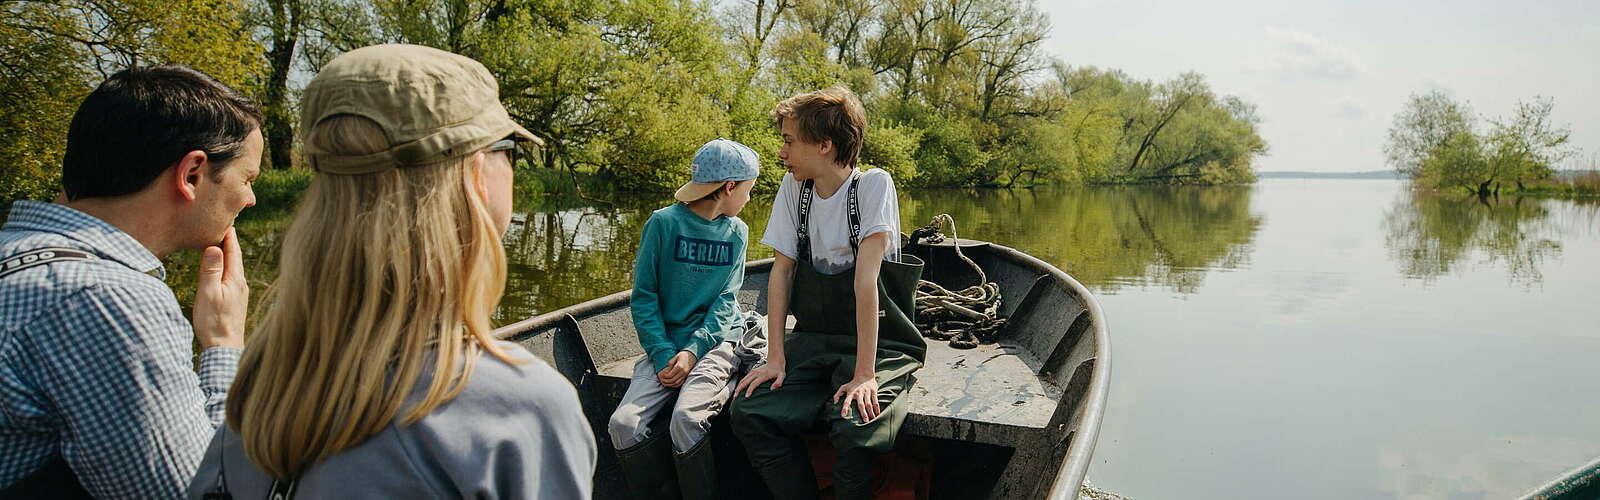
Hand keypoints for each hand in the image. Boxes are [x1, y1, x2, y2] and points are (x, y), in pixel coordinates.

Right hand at [193, 227, 247, 349]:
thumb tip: (214, 247)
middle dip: (229, 241)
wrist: (224, 348)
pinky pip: (231, 276)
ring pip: (234, 267)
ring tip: (221, 242)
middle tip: (224, 224)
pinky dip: (226, 266)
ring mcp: (239, 292)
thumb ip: (211, 270)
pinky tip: (221, 269)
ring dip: (227, 253)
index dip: (228, 235)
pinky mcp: (235, 301)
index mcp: (235, 279)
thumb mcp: (208, 293)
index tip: (225, 219)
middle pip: (235, 257)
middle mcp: (240, 283)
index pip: (232, 251)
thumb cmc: (214, 322)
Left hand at [657, 351, 695, 387]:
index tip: (661, 375)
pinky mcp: (686, 376)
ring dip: (669, 384)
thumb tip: (666, 370)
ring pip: (676, 383)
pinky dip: (674, 385)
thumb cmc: (682, 355)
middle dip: (666, 381)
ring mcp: (685, 375)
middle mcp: (683, 372)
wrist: (691, 356)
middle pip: (672, 380)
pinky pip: (680, 383)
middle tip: (661, 380)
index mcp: (679, 366)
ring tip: (664, 383)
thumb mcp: (675, 357)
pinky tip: (670, 384)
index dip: (664, 376)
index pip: (670, 375)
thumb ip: (670, 363)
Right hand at [735, 360, 784, 397]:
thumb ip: (778, 382)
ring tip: (735, 395)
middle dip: (739, 389)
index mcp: (762, 375)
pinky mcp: (752, 371)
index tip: (746, 396)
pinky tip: (738, 389)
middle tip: (735, 397)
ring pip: (743, 379)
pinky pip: (744, 378)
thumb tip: (772, 389)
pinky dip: (740, 383)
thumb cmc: (779, 371)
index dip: (749, 390)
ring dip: (738, 386)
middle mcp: (756, 373)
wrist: (775, 361)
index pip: (754, 383)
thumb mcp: (782, 376)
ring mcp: (753, 371)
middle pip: (745, 381)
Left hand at [833, 375, 880, 421]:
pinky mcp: (873, 391)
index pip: (847, 401)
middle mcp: (859, 393)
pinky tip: (877, 414)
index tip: (843, 415)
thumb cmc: (853, 383)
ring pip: (869, 403)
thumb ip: (837, 394)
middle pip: (861, 404)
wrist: (864, 374)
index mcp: (851, 392)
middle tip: (865, 421)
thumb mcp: (844, 387)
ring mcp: (866, 392)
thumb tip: (834, 402)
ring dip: (871, 412)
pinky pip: (875, 400)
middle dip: (863, 413)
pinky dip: (877, 408)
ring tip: (872, 419)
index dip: (845, 408)